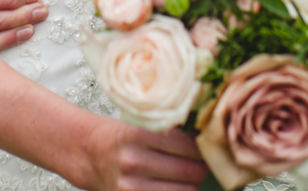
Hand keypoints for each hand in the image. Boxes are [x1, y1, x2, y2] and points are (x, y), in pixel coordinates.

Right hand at [82, 118, 207, 190]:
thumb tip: (211, 137)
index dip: (208, 148)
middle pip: (190, 171)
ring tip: (207, 178)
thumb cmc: (120, 136)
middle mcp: (134, 161)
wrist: (88, 154)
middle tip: (220, 166)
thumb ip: (171, 131)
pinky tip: (187, 187)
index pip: (188, 145)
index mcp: (138, 134)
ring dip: (199, 186)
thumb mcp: (141, 124)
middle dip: (209, 170)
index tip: (218, 148)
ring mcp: (131, 186)